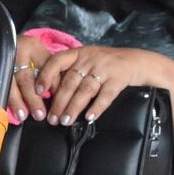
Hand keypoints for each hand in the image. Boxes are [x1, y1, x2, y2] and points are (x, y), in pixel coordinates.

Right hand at [6, 35, 54, 122]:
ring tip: (23, 115)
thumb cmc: (16, 56)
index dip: (52, 86)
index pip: (47, 67)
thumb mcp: (34, 55)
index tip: (56, 103)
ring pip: (10, 83)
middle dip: (34, 99)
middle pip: (27, 78)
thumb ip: (47, 72)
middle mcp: (17, 50)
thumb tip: (57, 95)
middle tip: (40, 114)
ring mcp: (0, 59)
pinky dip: (1, 99)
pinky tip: (5, 109)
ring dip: (17, 101)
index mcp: (33, 47)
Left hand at [35, 46, 162, 127]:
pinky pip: (106, 95)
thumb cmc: (105, 64)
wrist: (136, 61)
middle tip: (52, 118)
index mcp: (78, 53)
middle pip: (70, 81)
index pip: (57, 61)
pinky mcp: (118, 79)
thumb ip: (69, 72)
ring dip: (74, 107)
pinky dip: (97, 107)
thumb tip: (47, 93)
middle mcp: (90, 59)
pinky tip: (89, 117)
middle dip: (59, 102)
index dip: (46, 76)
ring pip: (85, 90)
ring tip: (65, 121)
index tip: (37, 91)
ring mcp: (104, 69)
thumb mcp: (86, 60)